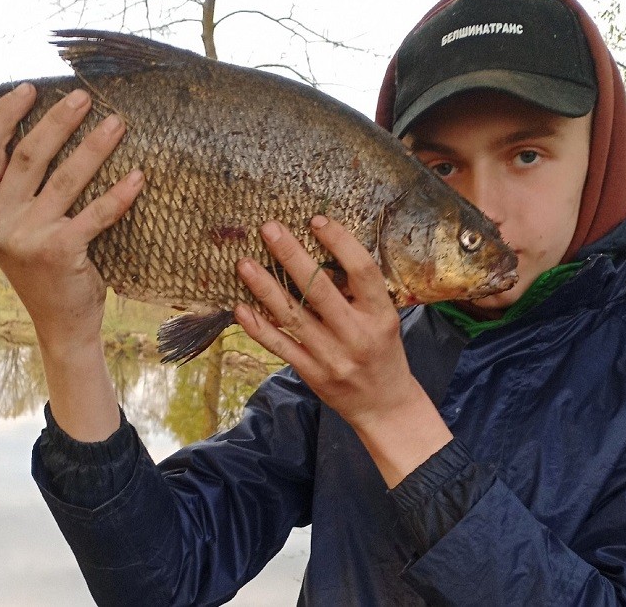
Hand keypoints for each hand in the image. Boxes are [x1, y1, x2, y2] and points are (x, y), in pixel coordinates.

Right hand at [0, 83, 142, 440]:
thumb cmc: (45, 268)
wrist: (60, 324)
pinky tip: (138, 176)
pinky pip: (97, 212)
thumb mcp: (16, 227)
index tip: (30, 87)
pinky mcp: (59, 251)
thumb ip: (16, 190)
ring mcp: (26, 236)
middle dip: (59, 120)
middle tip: (84, 96)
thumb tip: (43, 130)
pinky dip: (120, 194)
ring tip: (118, 123)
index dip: (6, 113)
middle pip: (30, 154)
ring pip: (67, 177)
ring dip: (96, 146)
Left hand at [234, 216, 452, 486]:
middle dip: (291, 256)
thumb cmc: (384, 352)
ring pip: (292, 317)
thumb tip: (321, 252)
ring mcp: (331, 356)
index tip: (316, 220)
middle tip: (269, 229)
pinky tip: (240, 307)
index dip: (339, 242)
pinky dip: (258, 327)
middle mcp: (355, 334)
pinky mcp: (311, 373)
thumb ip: (359, 293)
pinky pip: (279, 346)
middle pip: (319, 289)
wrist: (384, 405)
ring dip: (264, 288)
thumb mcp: (385, 319)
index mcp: (381, 315)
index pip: (362, 271)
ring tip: (244, 263)